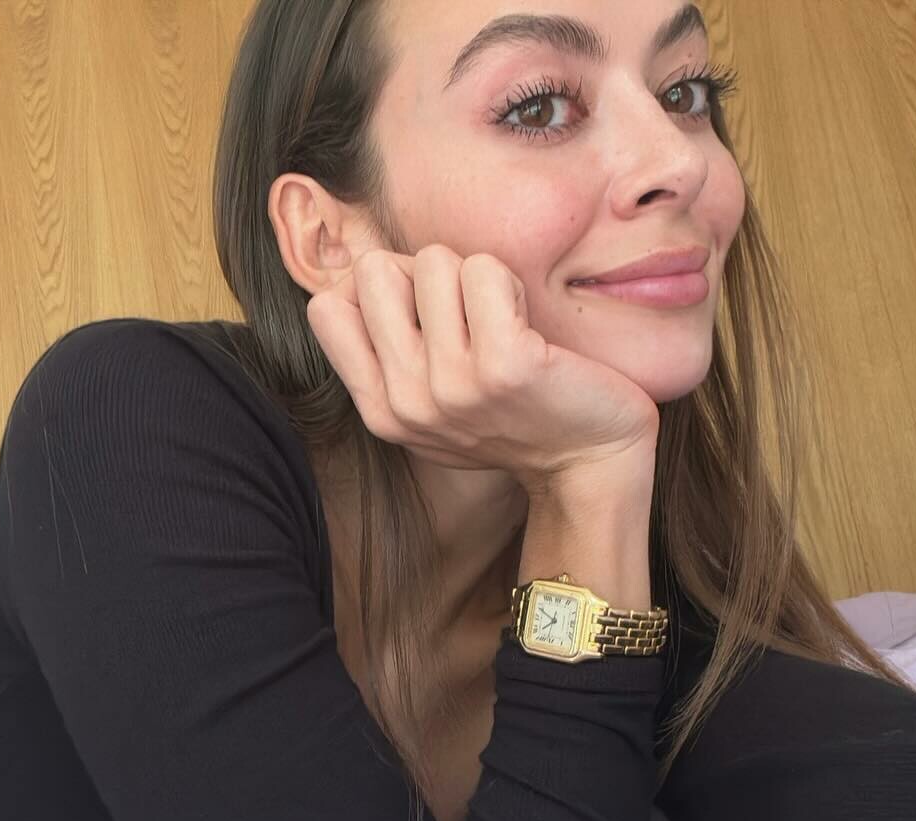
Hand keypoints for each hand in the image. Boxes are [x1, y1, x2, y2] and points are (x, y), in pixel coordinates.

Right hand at [305, 245, 660, 491]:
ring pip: (434, 262)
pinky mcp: (505, 364)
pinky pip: (485, 270)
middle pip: (374, 271)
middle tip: (467, 313)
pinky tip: (526, 324)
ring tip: (503, 323)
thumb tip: (355, 275)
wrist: (589, 464)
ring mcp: (454, 384)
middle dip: (424, 274)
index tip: (421, 314)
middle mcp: (408, 402)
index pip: (327, 308)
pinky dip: (508, 283)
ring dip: (475, 277)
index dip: (378, 291)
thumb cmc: (515, 421)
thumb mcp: (432, 409)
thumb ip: (386, 360)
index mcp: (382, 412)